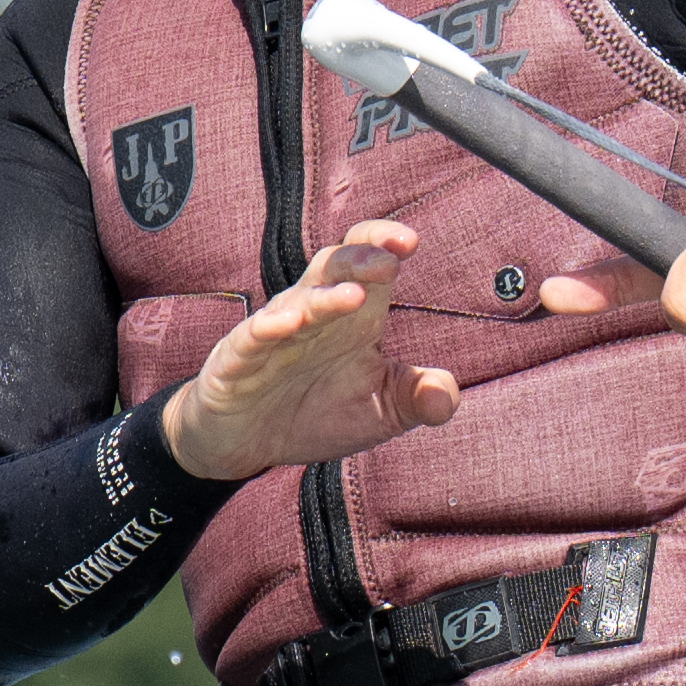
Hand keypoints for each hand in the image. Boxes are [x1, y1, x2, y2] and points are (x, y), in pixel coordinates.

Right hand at [158, 221, 469, 484]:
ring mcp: (274, 335)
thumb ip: (416, 398)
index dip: (383, 244)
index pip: (366, 262)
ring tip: (353, 297)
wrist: (245, 442)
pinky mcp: (238, 360)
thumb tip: (446, 395)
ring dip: (325, 298)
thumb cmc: (315, 412)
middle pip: (332, 269)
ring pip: (298, 302)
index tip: (410, 243)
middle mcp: (313, 315)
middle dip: (359, 260)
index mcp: (351, 317)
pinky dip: (270, 327)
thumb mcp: (378, 412)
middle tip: (388, 262)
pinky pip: (253, 337)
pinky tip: (289, 323)